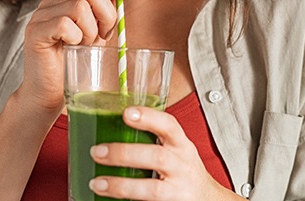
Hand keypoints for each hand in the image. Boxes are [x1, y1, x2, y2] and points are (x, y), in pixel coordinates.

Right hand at [16, 0, 145, 116]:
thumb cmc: (74, 63)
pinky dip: (76, 39)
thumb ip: (107, 9)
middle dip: (107, 15)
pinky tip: (72, 49)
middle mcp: (52, 2)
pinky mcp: (36, 31)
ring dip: (91, 31)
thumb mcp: (97, 32)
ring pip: (80, 7)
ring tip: (85, 46)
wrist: (49, 95)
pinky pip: (65, 24)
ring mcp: (41, 15)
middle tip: (103, 36)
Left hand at [89, 107, 241, 199]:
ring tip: (97, 183)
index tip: (126, 113)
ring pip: (151, 189)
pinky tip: (111, 199)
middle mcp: (182, 166)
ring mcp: (179, 190)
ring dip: (121, 186)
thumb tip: (111, 124)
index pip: (169, 125)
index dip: (149, 117)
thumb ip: (153, 137)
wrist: (207, 199)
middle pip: (156, 157)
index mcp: (181, 144)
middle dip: (124, 154)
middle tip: (97, 151)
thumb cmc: (182, 168)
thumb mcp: (175, 148)